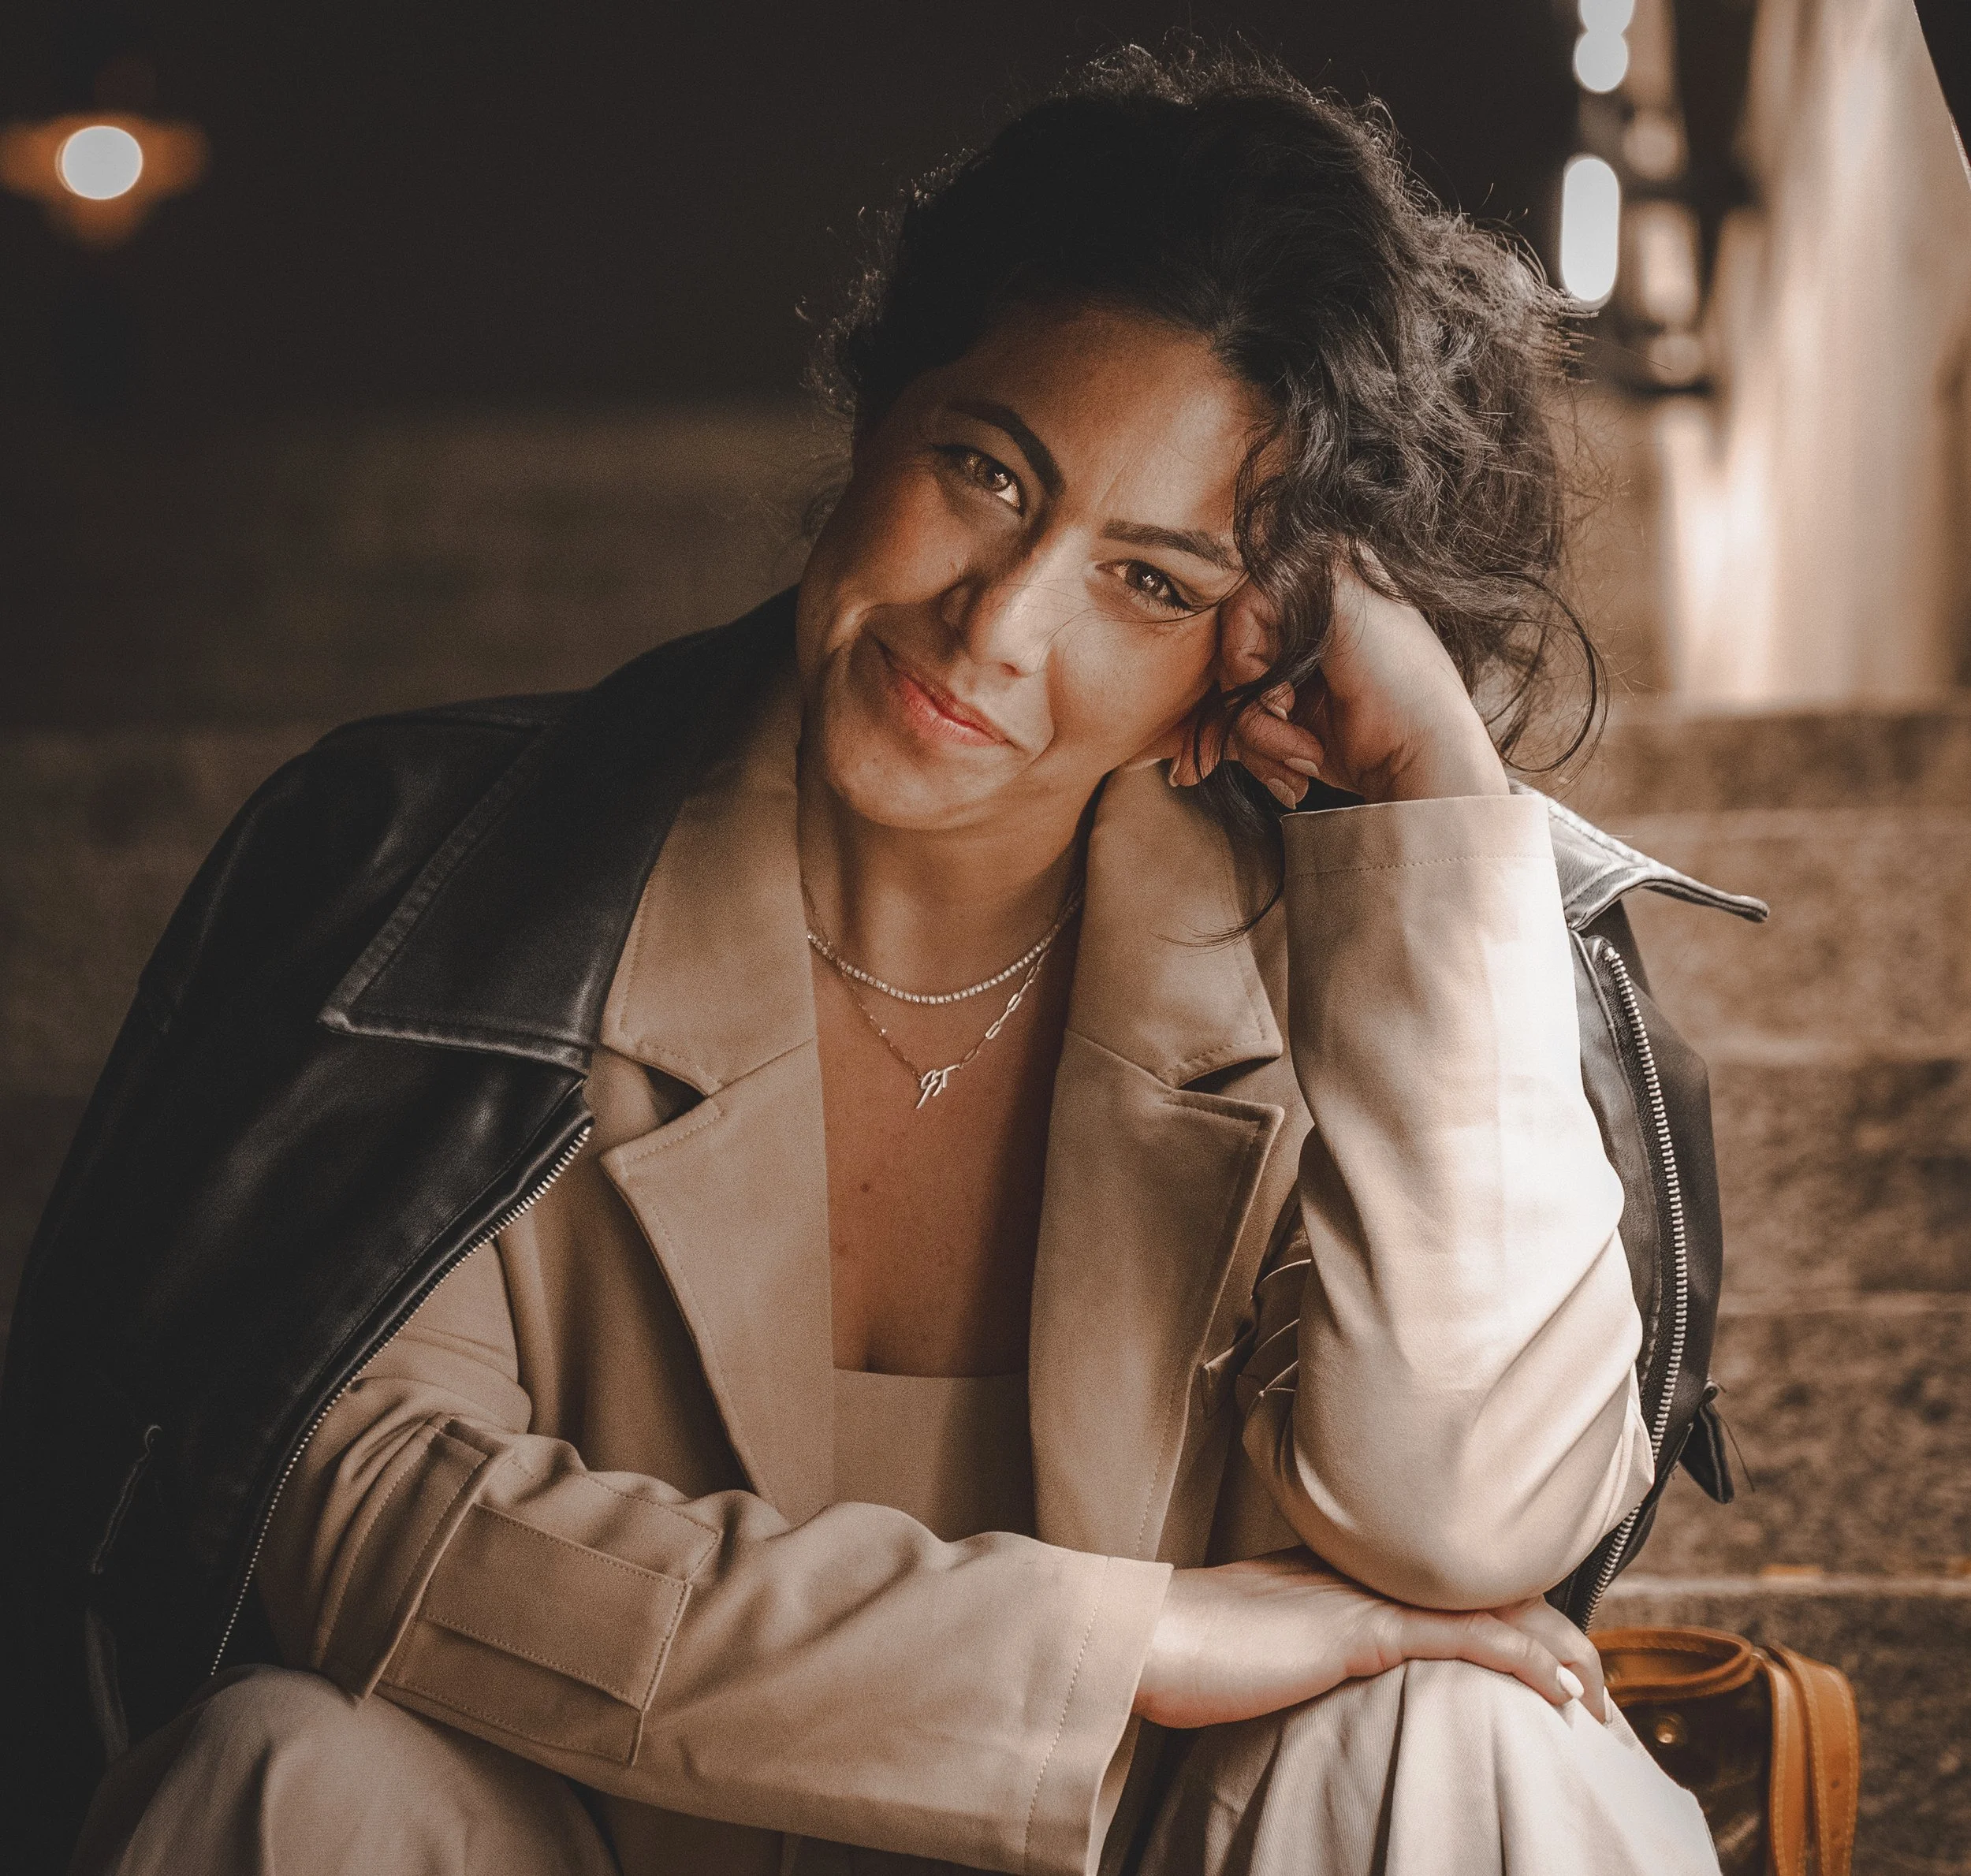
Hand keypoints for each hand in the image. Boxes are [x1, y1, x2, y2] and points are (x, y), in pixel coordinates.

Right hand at [1131, 1549, 1608, 1730]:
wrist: (1150, 1635)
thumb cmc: (1192, 1645)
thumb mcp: (1267, 1637)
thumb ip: (1313, 1639)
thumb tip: (1332, 1665)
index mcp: (1350, 1567)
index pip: (1454, 1576)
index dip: (1517, 1608)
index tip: (1555, 1655)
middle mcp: (1369, 1567)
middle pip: (1490, 1583)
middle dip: (1558, 1632)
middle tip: (1595, 1687)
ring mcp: (1368, 1593)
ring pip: (1494, 1607)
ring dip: (1561, 1652)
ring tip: (1596, 1697)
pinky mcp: (1362, 1630)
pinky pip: (1466, 1641)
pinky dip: (1525, 1663)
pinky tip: (1560, 1692)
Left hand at [1171, 562, 1507, 806]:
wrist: (1425, 762)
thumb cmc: (1368, 749)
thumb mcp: (1288, 725)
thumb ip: (1242, 711)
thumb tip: (1184, 755)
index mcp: (1327, 607)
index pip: (1240, 644)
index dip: (1226, 711)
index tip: (1230, 766)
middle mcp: (1329, 576)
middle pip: (1231, 641)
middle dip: (1230, 719)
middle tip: (1259, 768)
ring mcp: (1331, 565)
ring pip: (1231, 636)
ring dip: (1247, 714)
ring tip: (1291, 750)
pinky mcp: (1326, 571)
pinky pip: (1241, 619)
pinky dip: (1250, 682)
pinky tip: (1289, 710)